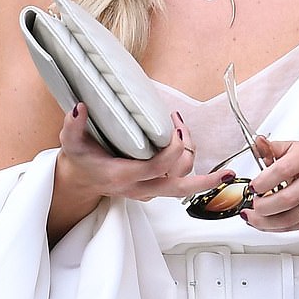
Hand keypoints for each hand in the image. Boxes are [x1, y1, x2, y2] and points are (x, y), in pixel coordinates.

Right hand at [56, 105, 232, 202]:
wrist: (79, 183)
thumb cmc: (80, 160)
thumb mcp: (71, 143)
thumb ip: (72, 126)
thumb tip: (80, 108)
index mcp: (123, 176)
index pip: (158, 167)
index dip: (173, 148)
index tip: (175, 127)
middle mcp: (140, 187)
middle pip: (180, 188)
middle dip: (206, 182)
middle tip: (228, 173)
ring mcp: (148, 191)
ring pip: (182, 180)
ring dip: (190, 154)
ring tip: (182, 128)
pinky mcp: (154, 188)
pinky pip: (177, 179)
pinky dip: (186, 161)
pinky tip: (182, 139)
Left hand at [239, 138, 298, 231]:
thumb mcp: (290, 150)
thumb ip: (270, 148)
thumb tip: (258, 142)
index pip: (283, 170)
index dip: (264, 181)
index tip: (253, 187)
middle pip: (287, 198)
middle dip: (263, 205)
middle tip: (253, 204)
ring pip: (289, 217)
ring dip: (265, 221)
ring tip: (252, 216)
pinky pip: (293, 227)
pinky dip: (274, 227)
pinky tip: (264, 222)